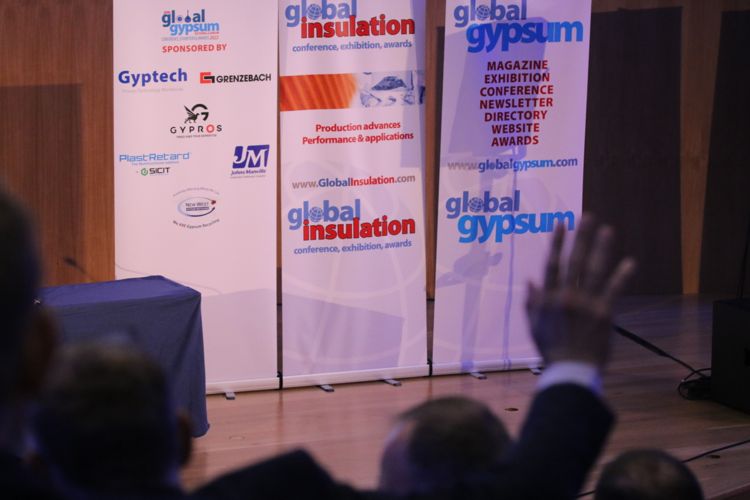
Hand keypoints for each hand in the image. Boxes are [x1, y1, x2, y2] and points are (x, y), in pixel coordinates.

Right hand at [526, 215, 635, 368]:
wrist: (571, 369)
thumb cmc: (551, 349)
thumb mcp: (533, 325)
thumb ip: (531, 302)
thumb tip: (529, 281)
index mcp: (549, 298)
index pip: (552, 264)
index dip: (557, 242)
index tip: (561, 224)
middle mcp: (566, 296)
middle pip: (575, 260)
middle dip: (582, 237)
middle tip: (588, 217)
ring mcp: (586, 303)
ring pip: (594, 270)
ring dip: (601, 248)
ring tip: (608, 230)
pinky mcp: (604, 313)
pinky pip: (613, 290)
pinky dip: (621, 276)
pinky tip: (629, 262)